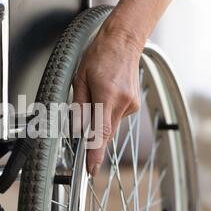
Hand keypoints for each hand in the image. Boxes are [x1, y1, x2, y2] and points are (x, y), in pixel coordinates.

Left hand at [73, 21, 142, 175]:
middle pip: (105, 131)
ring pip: (110, 124)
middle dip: (93, 134)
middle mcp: (123, 102)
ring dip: (100, 119)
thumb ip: (78, 105)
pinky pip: (116, 117)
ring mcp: (131, 104)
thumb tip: (77, 127)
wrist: (124, 41)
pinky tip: (106, 95)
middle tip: (84, 124)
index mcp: (107, 95)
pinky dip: (108, 112)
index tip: (91, 169)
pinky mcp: (134, 104)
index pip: (101, 131)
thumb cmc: (100, 55)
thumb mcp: (80, 78)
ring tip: (97, 94)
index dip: (95, 153)